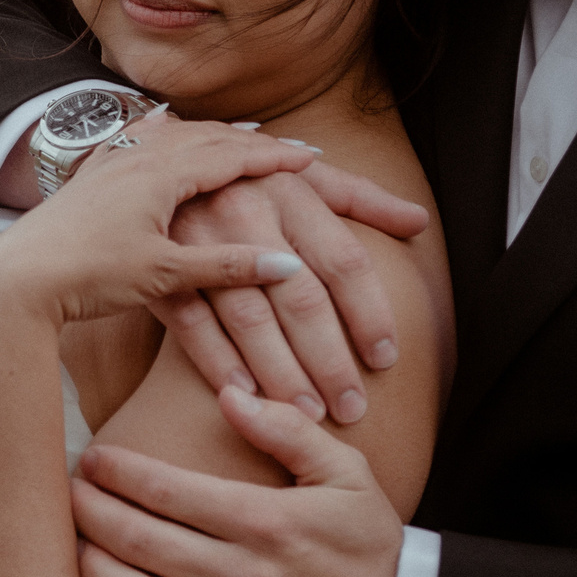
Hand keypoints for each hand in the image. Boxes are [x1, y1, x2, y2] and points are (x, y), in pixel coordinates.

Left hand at [0, 118, 319, 328]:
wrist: (18, 278)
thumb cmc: (90, 276)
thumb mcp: (165, 274)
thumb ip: (226, 267)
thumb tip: (289, 265)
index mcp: (160, 173)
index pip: (231, 156)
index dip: (274, 156)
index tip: (310, 156)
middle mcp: (137, 155)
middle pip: (207, 137)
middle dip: (250, 141)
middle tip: (287, 146)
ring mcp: (111, 161)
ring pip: (174, 135)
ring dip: (212, 136)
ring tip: (239, 139)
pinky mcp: (92, 175)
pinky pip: (143, 141)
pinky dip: (171, 138)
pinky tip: (166, 134)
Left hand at [72, 388, 401, 576]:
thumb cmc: (370, 539)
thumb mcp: (346, 470)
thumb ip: (286, 429)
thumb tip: (229, 393)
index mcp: (266, 522)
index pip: (171, 492)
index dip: (120, 473)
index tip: (91, 457)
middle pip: (146, 544)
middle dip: (95, 516)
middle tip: (65, 495)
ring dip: (101, 576)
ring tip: (73, 551)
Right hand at [150, 166, 427, 425]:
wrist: (156, 162)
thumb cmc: (246, 175)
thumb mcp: (303, 174)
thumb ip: (362, 198)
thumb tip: (420, 220)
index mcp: (291, 191)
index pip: (343, 260)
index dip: (369, 312)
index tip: (386, 359)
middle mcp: (249, 215)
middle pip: (300, 296)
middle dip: (328, 358)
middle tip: (351, 407)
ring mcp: (202, 243)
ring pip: (249, 316)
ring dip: (280, 371)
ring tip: (307, 413)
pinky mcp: (164, 268)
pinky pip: (192, 321)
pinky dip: (218, 360)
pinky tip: (245, 394)